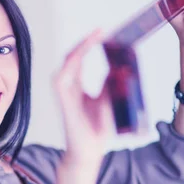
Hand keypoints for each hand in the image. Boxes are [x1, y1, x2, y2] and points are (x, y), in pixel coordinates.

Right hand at [53, 30, 112, 169]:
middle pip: (71, 57)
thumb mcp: (110, 101)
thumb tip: (122, 66)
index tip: (103, 32)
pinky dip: (70, 66)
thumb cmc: (98, 130)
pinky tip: (80, 56)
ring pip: (66, 64)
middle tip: (101, 31)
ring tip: (94, 38)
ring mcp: (64, 95)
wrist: (90, 152)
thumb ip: (111, 84)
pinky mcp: (64, 103)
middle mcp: (68, 88)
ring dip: (79, 49)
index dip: (88, 43)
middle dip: (84, 42)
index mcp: (77, 87)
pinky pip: (61, 80)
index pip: (79, 59)